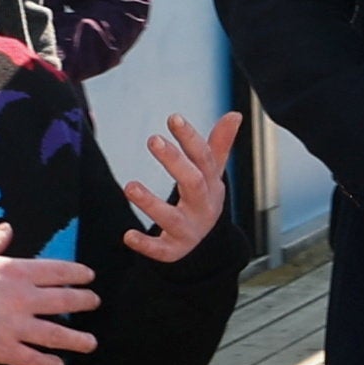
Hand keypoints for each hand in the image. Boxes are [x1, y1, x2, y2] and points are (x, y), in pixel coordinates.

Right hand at [0, 225, 97, 364]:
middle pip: (63, 301)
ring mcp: (15, 326)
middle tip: (94, 303)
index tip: (89, 277)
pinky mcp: (4, 350)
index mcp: (14, 271)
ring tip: (90, 343)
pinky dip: (48, 364)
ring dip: (76, 339)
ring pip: (56, 334)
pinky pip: (33, 359)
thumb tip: (6, 228)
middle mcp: (21, 298)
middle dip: (84, 302)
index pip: (56, 271)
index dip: (77, 274)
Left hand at [118, 111, 242, 266]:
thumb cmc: (204, 197)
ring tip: (130, 186)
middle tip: (153, 139)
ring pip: (171, 218)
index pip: (204, 158)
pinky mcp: (174, 249)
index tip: (174, 118)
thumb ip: (219, 144)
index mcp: (212, 184)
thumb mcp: (212, 172)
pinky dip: (145, 244)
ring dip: (150, 203)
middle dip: (175, 162)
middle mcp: (203, 206)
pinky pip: (161, 250)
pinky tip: (128, 235)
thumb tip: (235, 114)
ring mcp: (189, 229)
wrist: (206, 242)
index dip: (190, 138)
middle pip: (193, 183)